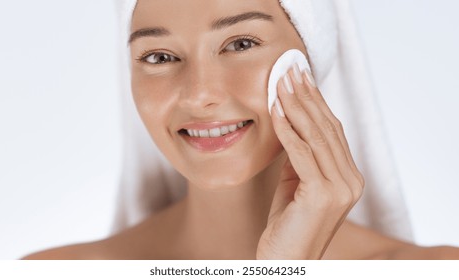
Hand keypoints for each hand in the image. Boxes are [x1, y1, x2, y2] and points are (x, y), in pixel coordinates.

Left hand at [257, 65, 364, 258]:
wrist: (286, 261)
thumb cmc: (288, 224)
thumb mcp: (296, 183)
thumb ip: (300, 156)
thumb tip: (289, 122)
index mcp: (349, 176)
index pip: (332, 130)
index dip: (315, 101)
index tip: (301, 77)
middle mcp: (351, 180)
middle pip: (327, 128)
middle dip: (306, 96)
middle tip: (290, 69)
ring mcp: (341, 188)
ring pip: (316, 136)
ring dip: (296, 105)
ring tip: (280, 81)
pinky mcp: (323, 195)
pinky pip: (301, 153)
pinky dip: (287, 129)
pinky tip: (275, 109)